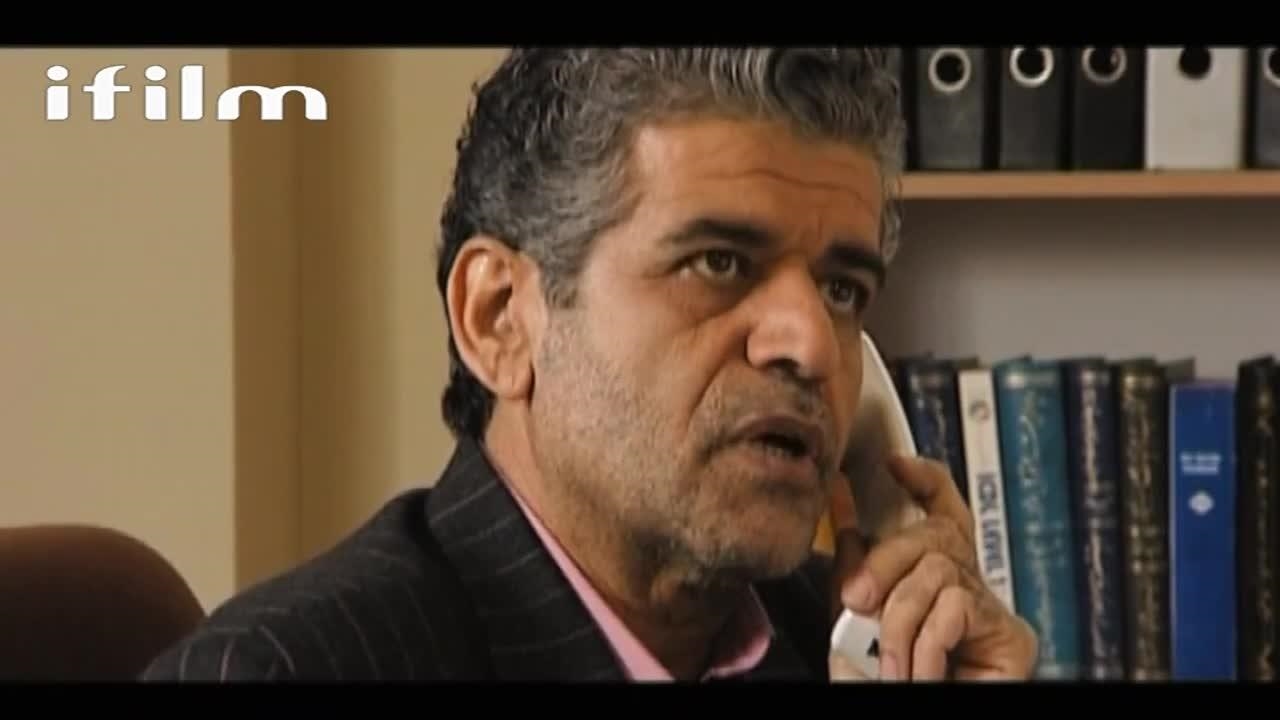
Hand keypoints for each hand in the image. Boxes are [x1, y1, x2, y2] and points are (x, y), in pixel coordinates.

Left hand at [826, 455, 1037, 680]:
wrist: (902, 717)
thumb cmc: (879, 685)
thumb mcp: (853, 624)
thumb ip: (855, 574)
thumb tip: (847, 520)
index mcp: (932, 578)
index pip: (943, 514)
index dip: (927, 481)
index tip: (894, 463)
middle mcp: (967, 587)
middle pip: (934, 536)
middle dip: (885, 563)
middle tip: (856, 603)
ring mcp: (992, 611)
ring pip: (938, 572)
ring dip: (900, 619)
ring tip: (890, 664)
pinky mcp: (1012, 639)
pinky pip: (957, 608)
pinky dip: (926, 642)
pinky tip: (919, 671)